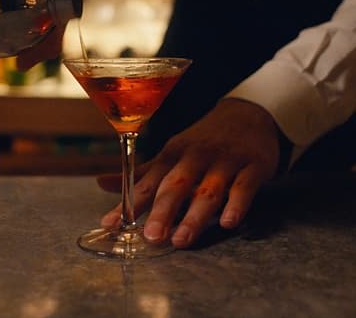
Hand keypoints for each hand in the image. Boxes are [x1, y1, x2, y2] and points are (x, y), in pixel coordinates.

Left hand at [96, 98, 284, 247]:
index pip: (148, 181)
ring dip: (195, 216)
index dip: (129, 203)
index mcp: (173, 154)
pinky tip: (228, 223)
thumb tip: (101, 183)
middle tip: (152, 236)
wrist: (249, 114)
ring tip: (182, 240)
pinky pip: (244, 187)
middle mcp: (196, 156)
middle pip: (176, 185)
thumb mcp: (172, 152)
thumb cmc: (203, 142)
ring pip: (208, 190)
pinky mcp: (253, 166)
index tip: (111, 224)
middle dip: (162, 211)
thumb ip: (142, 174)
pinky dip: (237, 204)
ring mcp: (225, 161)